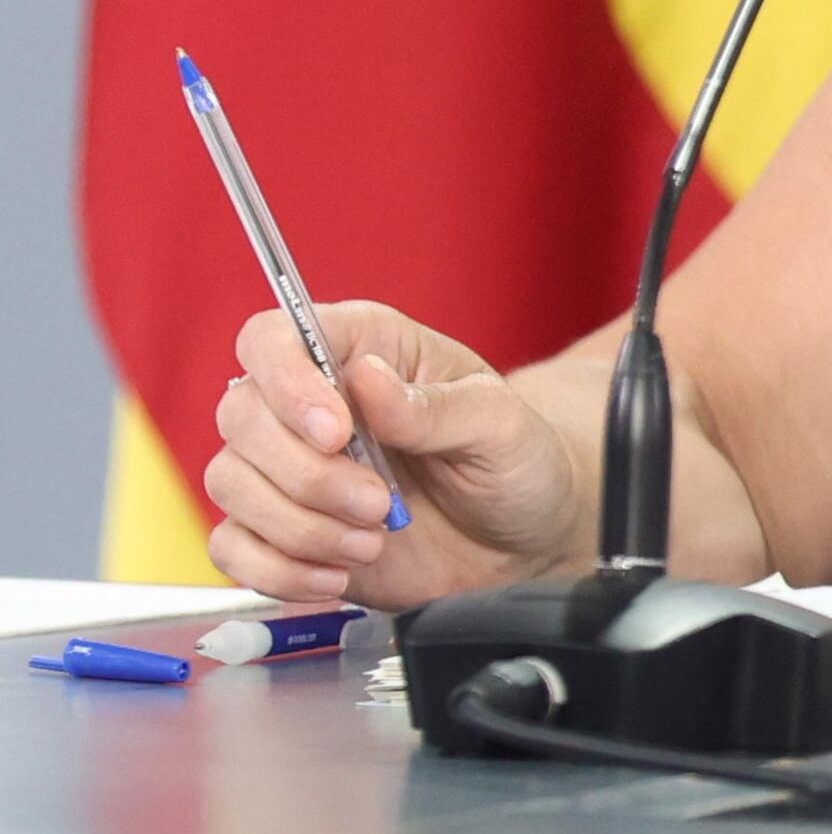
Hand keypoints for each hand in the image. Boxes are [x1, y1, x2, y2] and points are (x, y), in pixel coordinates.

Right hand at [208, 299, 579, 606]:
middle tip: (378, 503)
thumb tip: (365, 378)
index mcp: (362, 348)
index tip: (336, 432)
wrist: (521, 536)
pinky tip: (337, 576)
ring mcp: (288, 469)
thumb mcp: (499, 423)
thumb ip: (435, 406)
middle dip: (307, 473)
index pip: (272, 336)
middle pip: (240, 415)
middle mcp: (309, 403)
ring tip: (373, 540)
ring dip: (299, 525)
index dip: (285, 380)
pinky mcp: (280, 531)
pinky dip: (277, 570)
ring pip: (230, 483)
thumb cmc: (514, 459)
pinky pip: (231, 547)